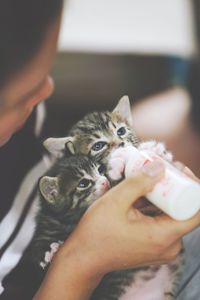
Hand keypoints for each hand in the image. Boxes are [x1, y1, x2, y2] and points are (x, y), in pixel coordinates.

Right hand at [34, 160, 199, 299]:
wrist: (84, 258)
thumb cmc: (96, 233)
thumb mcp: (115, 202)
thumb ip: (138, 183)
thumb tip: (160, 167)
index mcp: (162, 237)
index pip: (195, 212)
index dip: (193, 187)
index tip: (180, 171)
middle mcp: (168, 246)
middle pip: (184, 211)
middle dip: (175, 188)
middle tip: (161, 170)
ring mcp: (162, 249)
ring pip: (173, 216)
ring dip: (164, 196)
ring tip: (149, 180)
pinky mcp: (155, 247)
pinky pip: (163, 223)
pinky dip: (156, 207)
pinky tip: (142, 196)